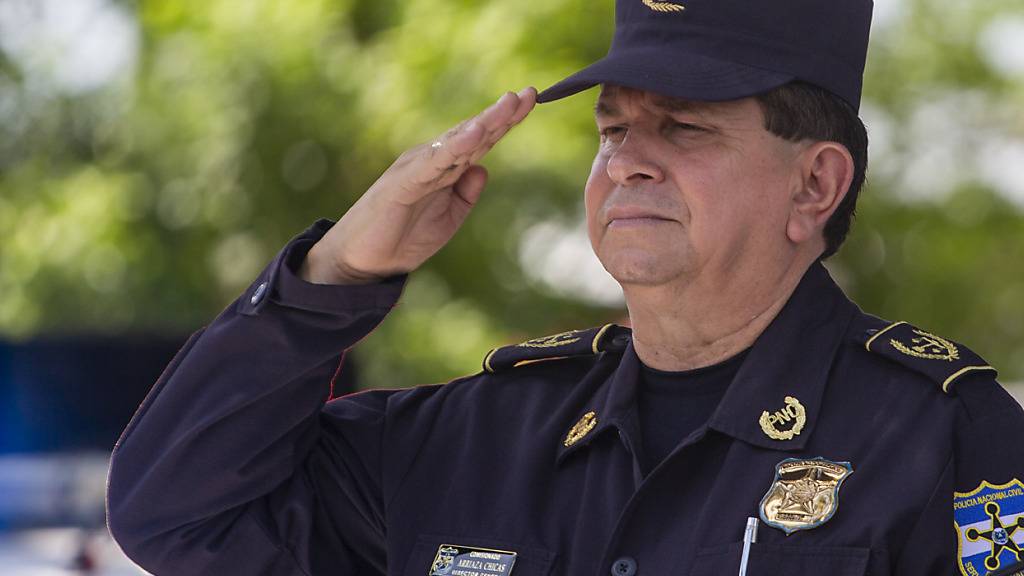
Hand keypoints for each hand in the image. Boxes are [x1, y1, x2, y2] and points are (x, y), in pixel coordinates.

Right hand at [300, 87, 537, 284]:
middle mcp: (432, 160)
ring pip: (456, 141)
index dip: (505, 121)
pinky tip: (475, 133)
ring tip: (508, 104)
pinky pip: (433, 162)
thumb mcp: (448, 218)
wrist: (362, 260)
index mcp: (445, 168)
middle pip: (473, 133)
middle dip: (502, 114)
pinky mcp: (403, 183)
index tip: (530, 100)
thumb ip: (466, 194)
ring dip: (484, 122)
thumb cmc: (402, 236)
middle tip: (530, 93)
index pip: (480, 140)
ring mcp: (417, 168)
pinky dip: (455, 146)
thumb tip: (484, 169)